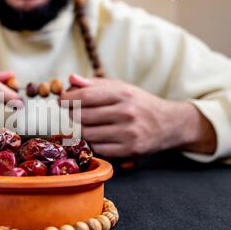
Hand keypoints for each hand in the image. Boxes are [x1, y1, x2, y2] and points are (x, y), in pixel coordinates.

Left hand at [60, 74, 216, 157]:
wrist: (170, 123)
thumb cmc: (140, 103)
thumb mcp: (121, 88)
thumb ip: (95, 84)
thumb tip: (70, 79)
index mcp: (123, 94)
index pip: (86, 96)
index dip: (68, 99)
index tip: (60, 100)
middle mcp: (126, 112)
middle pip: (83, 116)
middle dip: (72, 115)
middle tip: (71, 114)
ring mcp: (129, 132)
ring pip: (88, 134)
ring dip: (81, 130)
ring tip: (85, 125)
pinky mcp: (130, 150)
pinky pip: (99, 149)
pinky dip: (94, 144)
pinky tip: (97, 137)